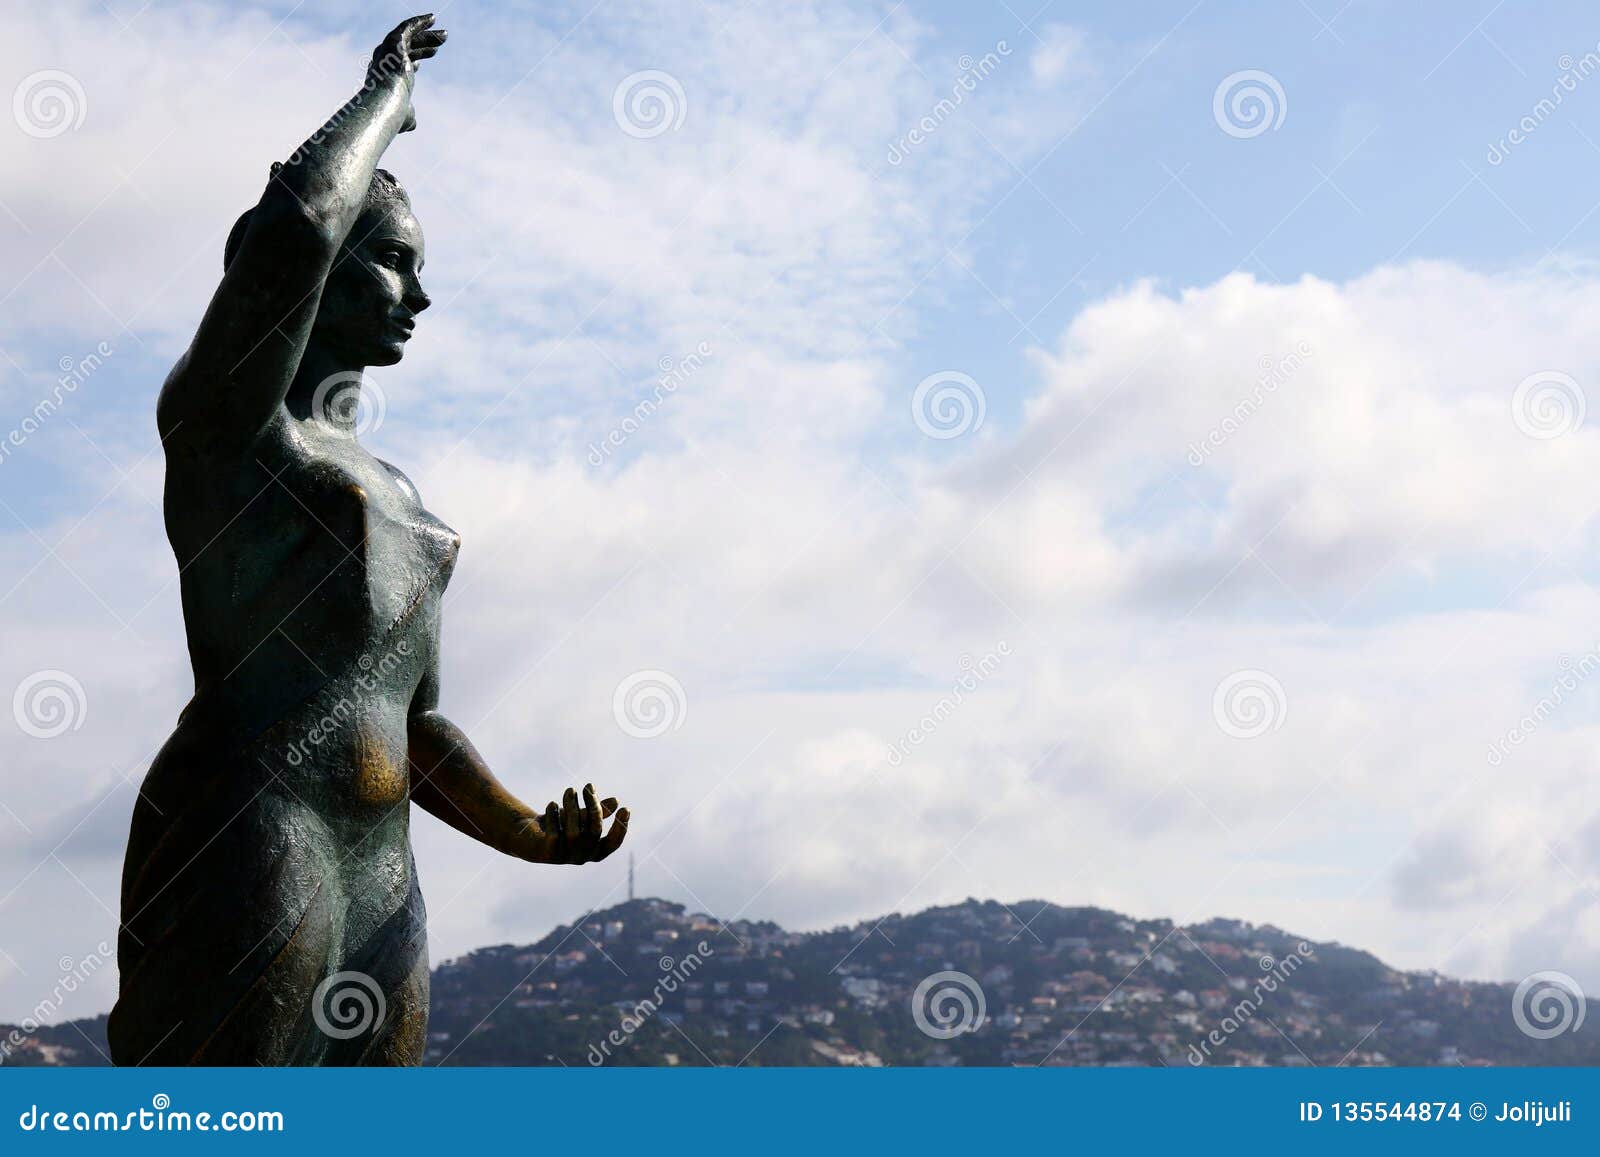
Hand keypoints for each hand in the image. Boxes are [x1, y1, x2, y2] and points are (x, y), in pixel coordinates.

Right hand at [368, 14, 447, 131]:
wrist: (388, 104)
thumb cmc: (395, 114)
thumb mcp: (404, 117)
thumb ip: (409, 117)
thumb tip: (412, 125)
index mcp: (385, 77)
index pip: (399, 65)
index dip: (411, 61)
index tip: (420, 61)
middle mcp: (384, 61)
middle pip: (407, 50)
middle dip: (424, 45)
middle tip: (441, 43)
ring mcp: (388, 51)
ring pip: (409, 38)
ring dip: (428, 35)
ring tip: (446, 35)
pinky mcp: (393, 42)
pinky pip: (406, 28)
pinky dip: (418, 22)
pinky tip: (431, 18)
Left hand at [520, 784, 628, 864]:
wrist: (526, 834)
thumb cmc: (558, 823)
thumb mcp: (579, 814)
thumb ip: (596, 810)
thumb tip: (615, 801)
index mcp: (593, 851)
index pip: (613, 843)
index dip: (621, 828)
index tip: (626, 808)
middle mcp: (581, 858)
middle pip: (594, 831)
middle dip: (593, 806)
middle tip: (588, 786)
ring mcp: (565, 857)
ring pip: (575, 831)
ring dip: (572, 806)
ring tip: (568, 791)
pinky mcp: (548, 854)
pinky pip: (556, 830)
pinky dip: (554, 814)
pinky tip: (551, 805)